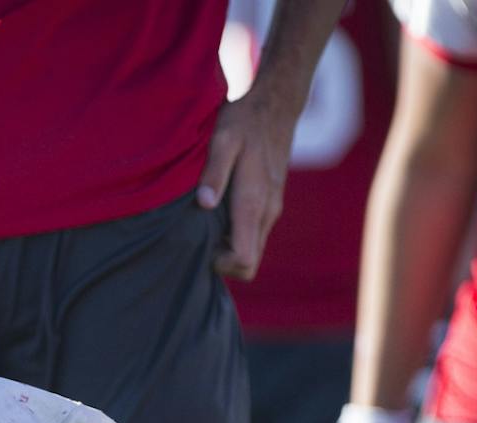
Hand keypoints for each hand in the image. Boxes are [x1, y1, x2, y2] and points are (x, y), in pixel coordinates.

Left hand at [196, 86, 291, 280]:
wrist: (277, 103)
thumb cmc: (246, 119)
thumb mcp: (224, 139)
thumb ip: (214, 172)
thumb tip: (204, 204)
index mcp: (254, 203)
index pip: (244, 260)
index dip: (221, 266)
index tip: (202, 250)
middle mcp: (267, 212)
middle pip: (249, 264)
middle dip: (224, 263)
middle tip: (198, 242)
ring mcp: (271, 209)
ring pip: (253, 250)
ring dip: (229, 249)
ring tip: (204, 228)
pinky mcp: (271, 202)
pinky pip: (254, 234)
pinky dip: (236, 236)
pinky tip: (217, 216)